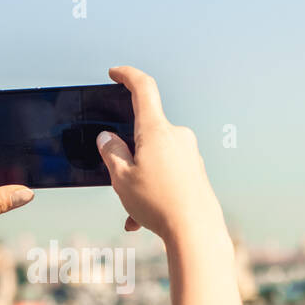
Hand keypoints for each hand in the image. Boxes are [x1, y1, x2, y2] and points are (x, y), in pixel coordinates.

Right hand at [96, 66, 223, 241]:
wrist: (196, 232)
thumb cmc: (159, 204)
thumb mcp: (121, 178)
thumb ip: (111, 153)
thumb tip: (108, 138)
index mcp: (156, 130)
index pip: (143, 89)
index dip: (127, 75)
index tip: (115, 73)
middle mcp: (176, 136)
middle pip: (144, 134)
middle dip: (128, 157)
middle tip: (119, 184)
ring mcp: (189, 153)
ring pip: (154, 160)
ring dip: (139, 181)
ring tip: (132, 213)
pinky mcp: (196, 170)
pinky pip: (167, 175)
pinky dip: (153, 192)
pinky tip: (142, 220)